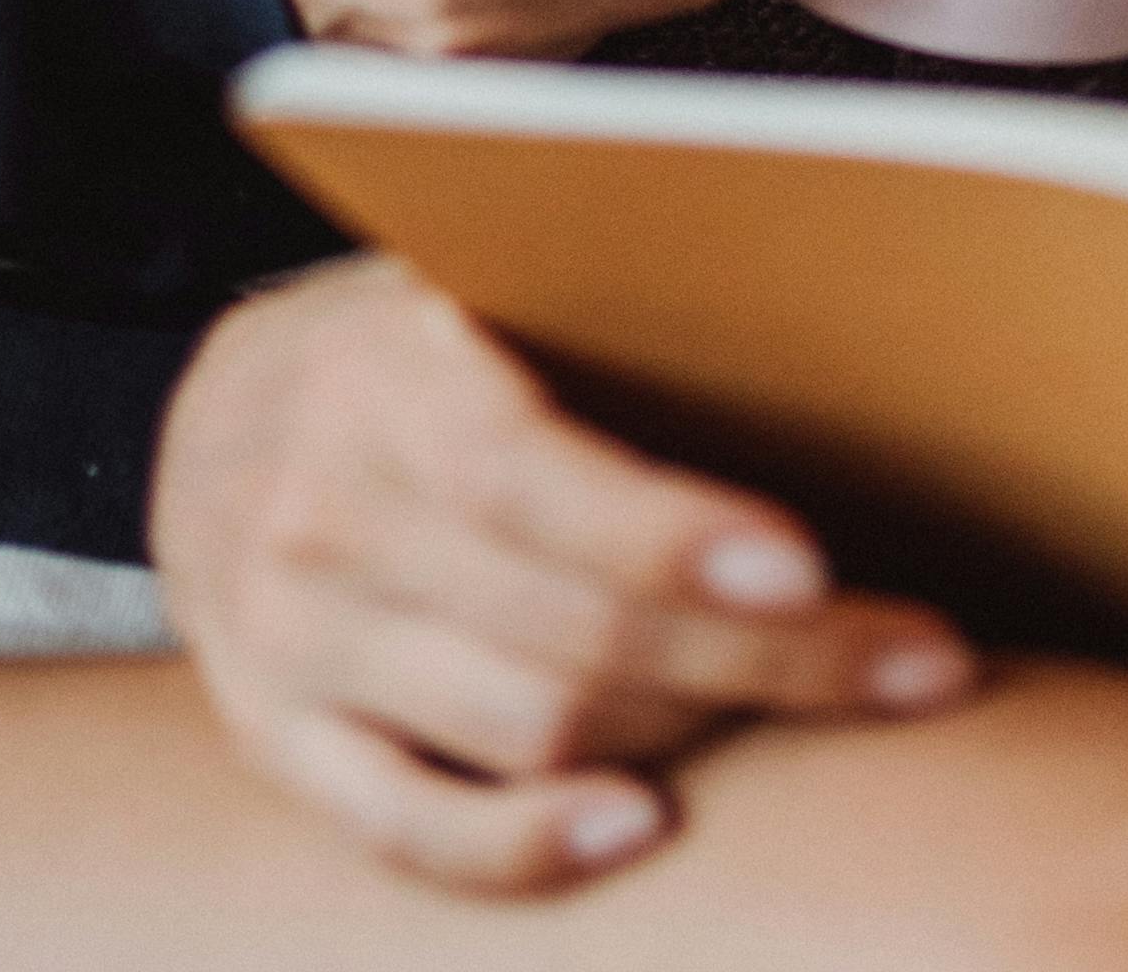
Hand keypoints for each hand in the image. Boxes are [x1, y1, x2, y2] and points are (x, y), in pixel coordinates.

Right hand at [154, 254, 979, 889]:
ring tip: (837, 697)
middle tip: (922, 660)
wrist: (205, 423)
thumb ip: (598, 310)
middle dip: (769, 656)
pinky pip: (412, 830)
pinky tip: (647, 826)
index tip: (807, 570)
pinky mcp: (279, 742)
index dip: (670, 536)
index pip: (530, 481)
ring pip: (528, 727)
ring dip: (699, 731)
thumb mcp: (472, 283)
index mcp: (382, 383)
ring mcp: (291, 644)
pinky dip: (532, 845)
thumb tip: (810, 317)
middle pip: (571, 628)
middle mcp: (323, 517)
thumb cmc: (408, 351)